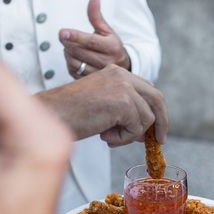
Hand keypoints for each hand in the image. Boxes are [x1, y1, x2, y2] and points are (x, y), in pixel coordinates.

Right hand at [38, 64, 167, 145]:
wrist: (52, 115)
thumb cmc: (70, 113)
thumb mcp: (102, 106)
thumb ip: (123, 110)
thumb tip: (146, 130)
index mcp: (116, 72)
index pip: (147, 89)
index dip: (154, 109)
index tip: (155, 129)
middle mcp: (122, 75)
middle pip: (157, 98)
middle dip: (161, 122)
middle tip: (159, 141)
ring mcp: (124, 88)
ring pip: (147, 118)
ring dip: (130, 134)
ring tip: (108, 136)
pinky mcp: (123, 103)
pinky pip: (136, 128)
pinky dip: (123, 139)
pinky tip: (105, 136)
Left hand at [60, 0, 130, 78]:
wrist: (121, 67)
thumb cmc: (111, 46)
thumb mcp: (107, 30)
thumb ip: (97, 16)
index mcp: (111, 47)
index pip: (90, 41)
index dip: (75, 36)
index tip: (62, 32)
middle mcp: (107, 62)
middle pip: (79, 51)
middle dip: (68, 42)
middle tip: (65, 36)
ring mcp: (99, 73)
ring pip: (74, 63)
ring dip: (67, 53)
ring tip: (70, 47)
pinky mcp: (91, 81)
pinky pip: (73, 72)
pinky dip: (69, 63)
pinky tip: (72, 57)